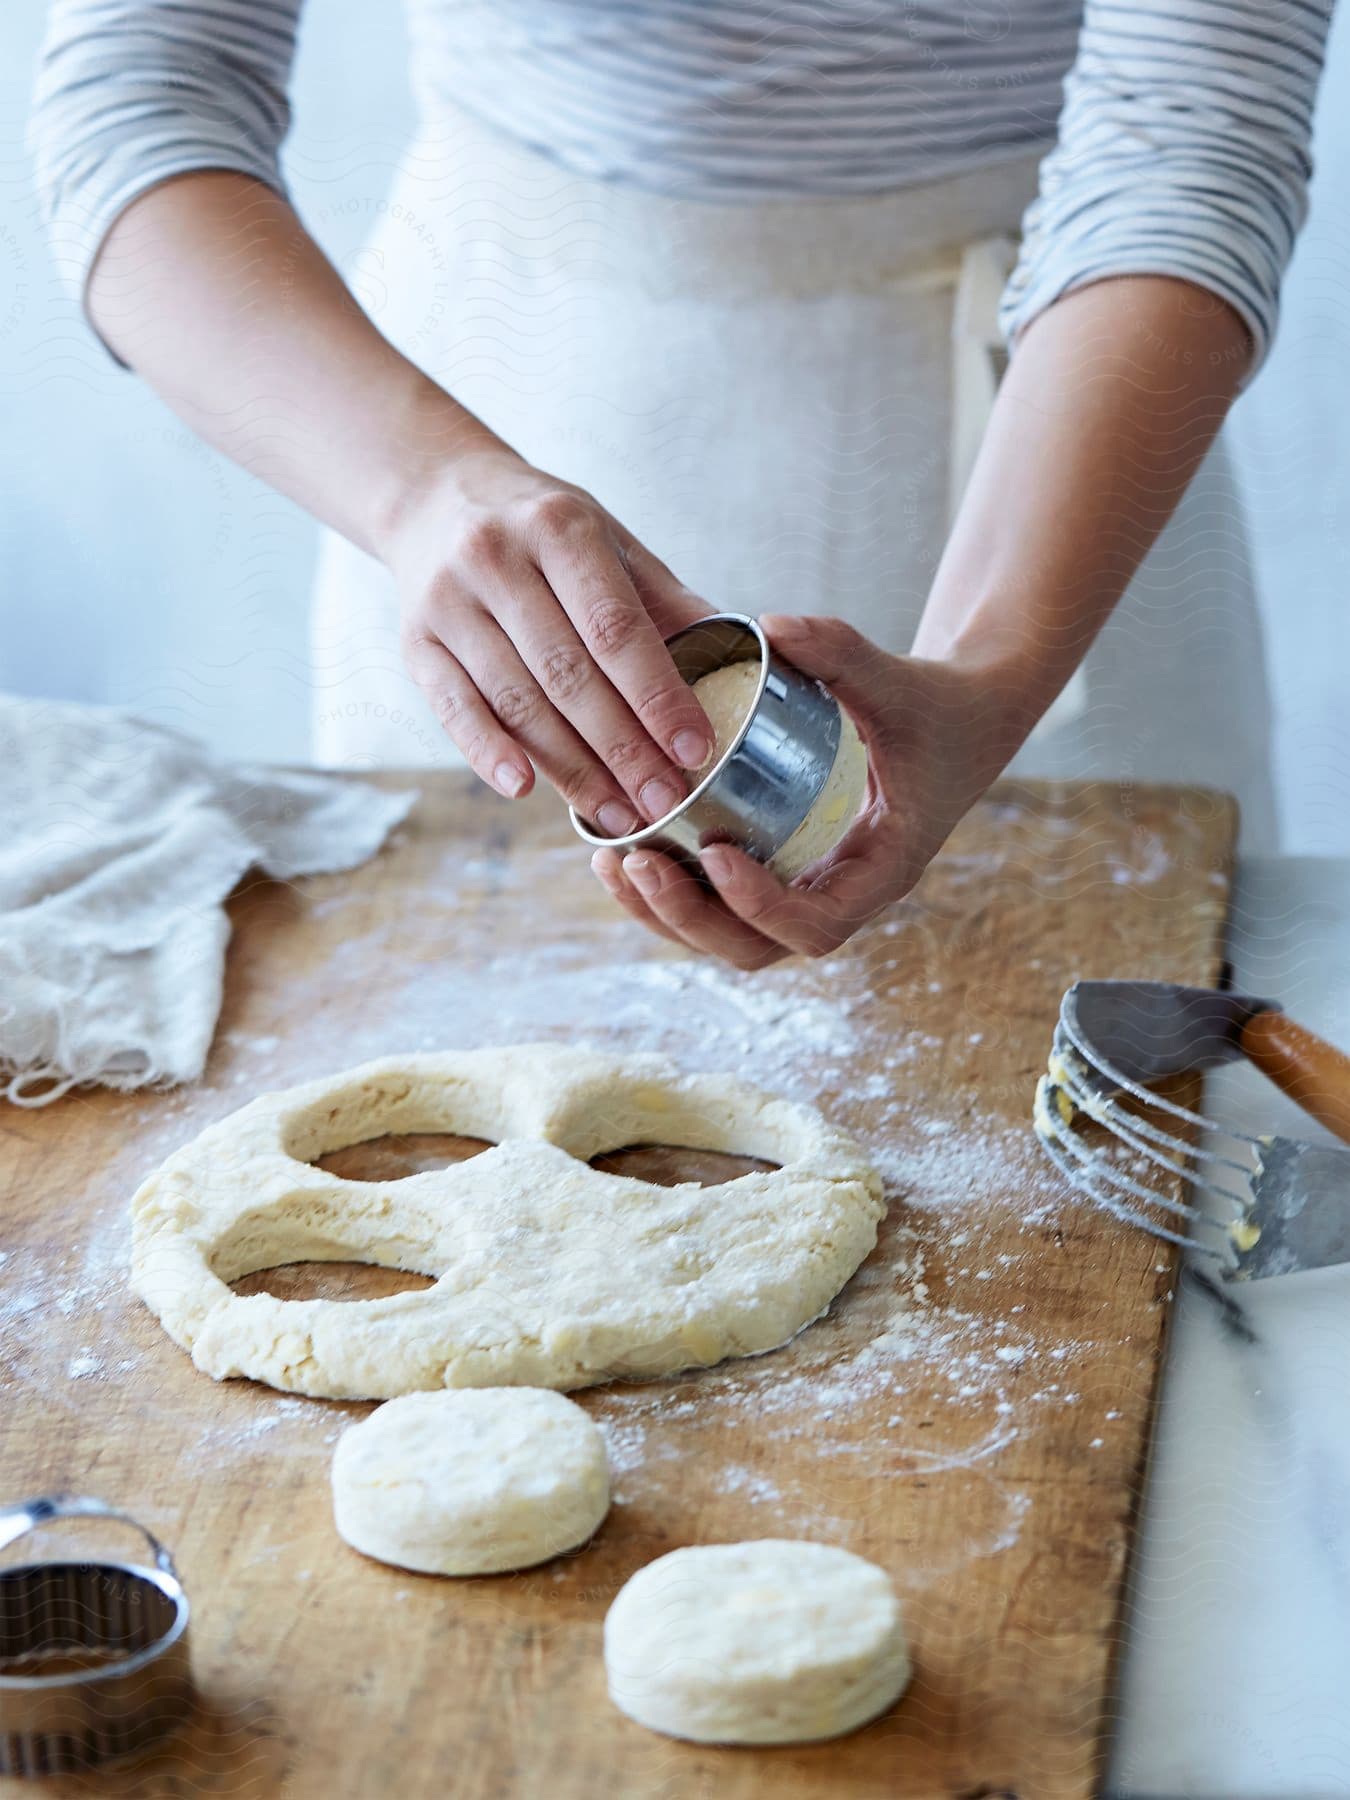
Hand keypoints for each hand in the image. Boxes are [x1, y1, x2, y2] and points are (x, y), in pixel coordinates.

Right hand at [384, 446, 714, 831]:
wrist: (435, 496)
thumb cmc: (538, 525)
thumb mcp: (605, 537)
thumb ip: (661, 600)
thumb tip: (736, 660)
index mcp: (559, 527)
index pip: (615, 627)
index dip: (656, 695)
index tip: (693, 750)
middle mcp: (496, 559)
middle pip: (568, 674)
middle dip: (622, 748)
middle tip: (665, 801)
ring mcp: (448, 602)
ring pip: (516, 701)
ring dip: (570, 768)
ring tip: (618, 814)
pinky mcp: (414, 642)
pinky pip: (455, 709)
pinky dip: (488, 754)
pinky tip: (525, 791)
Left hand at [589, 614, 1017, 967]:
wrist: (960, 726)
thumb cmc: (936, 707)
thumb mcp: (899, 682)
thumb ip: (842, 653)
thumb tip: (770, 623)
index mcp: (881, 871)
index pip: (817, 924)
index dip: (761, 905)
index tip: (715, 853)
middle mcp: (841, 897)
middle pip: (756, 949)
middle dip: (689, 916)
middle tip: (635, 861)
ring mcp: (808, 894)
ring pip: (729, 939)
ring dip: (666, 915)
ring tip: (613, 862)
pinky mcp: (782, 876)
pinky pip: (721, 909)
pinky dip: (672, 893)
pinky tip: (622, 852)